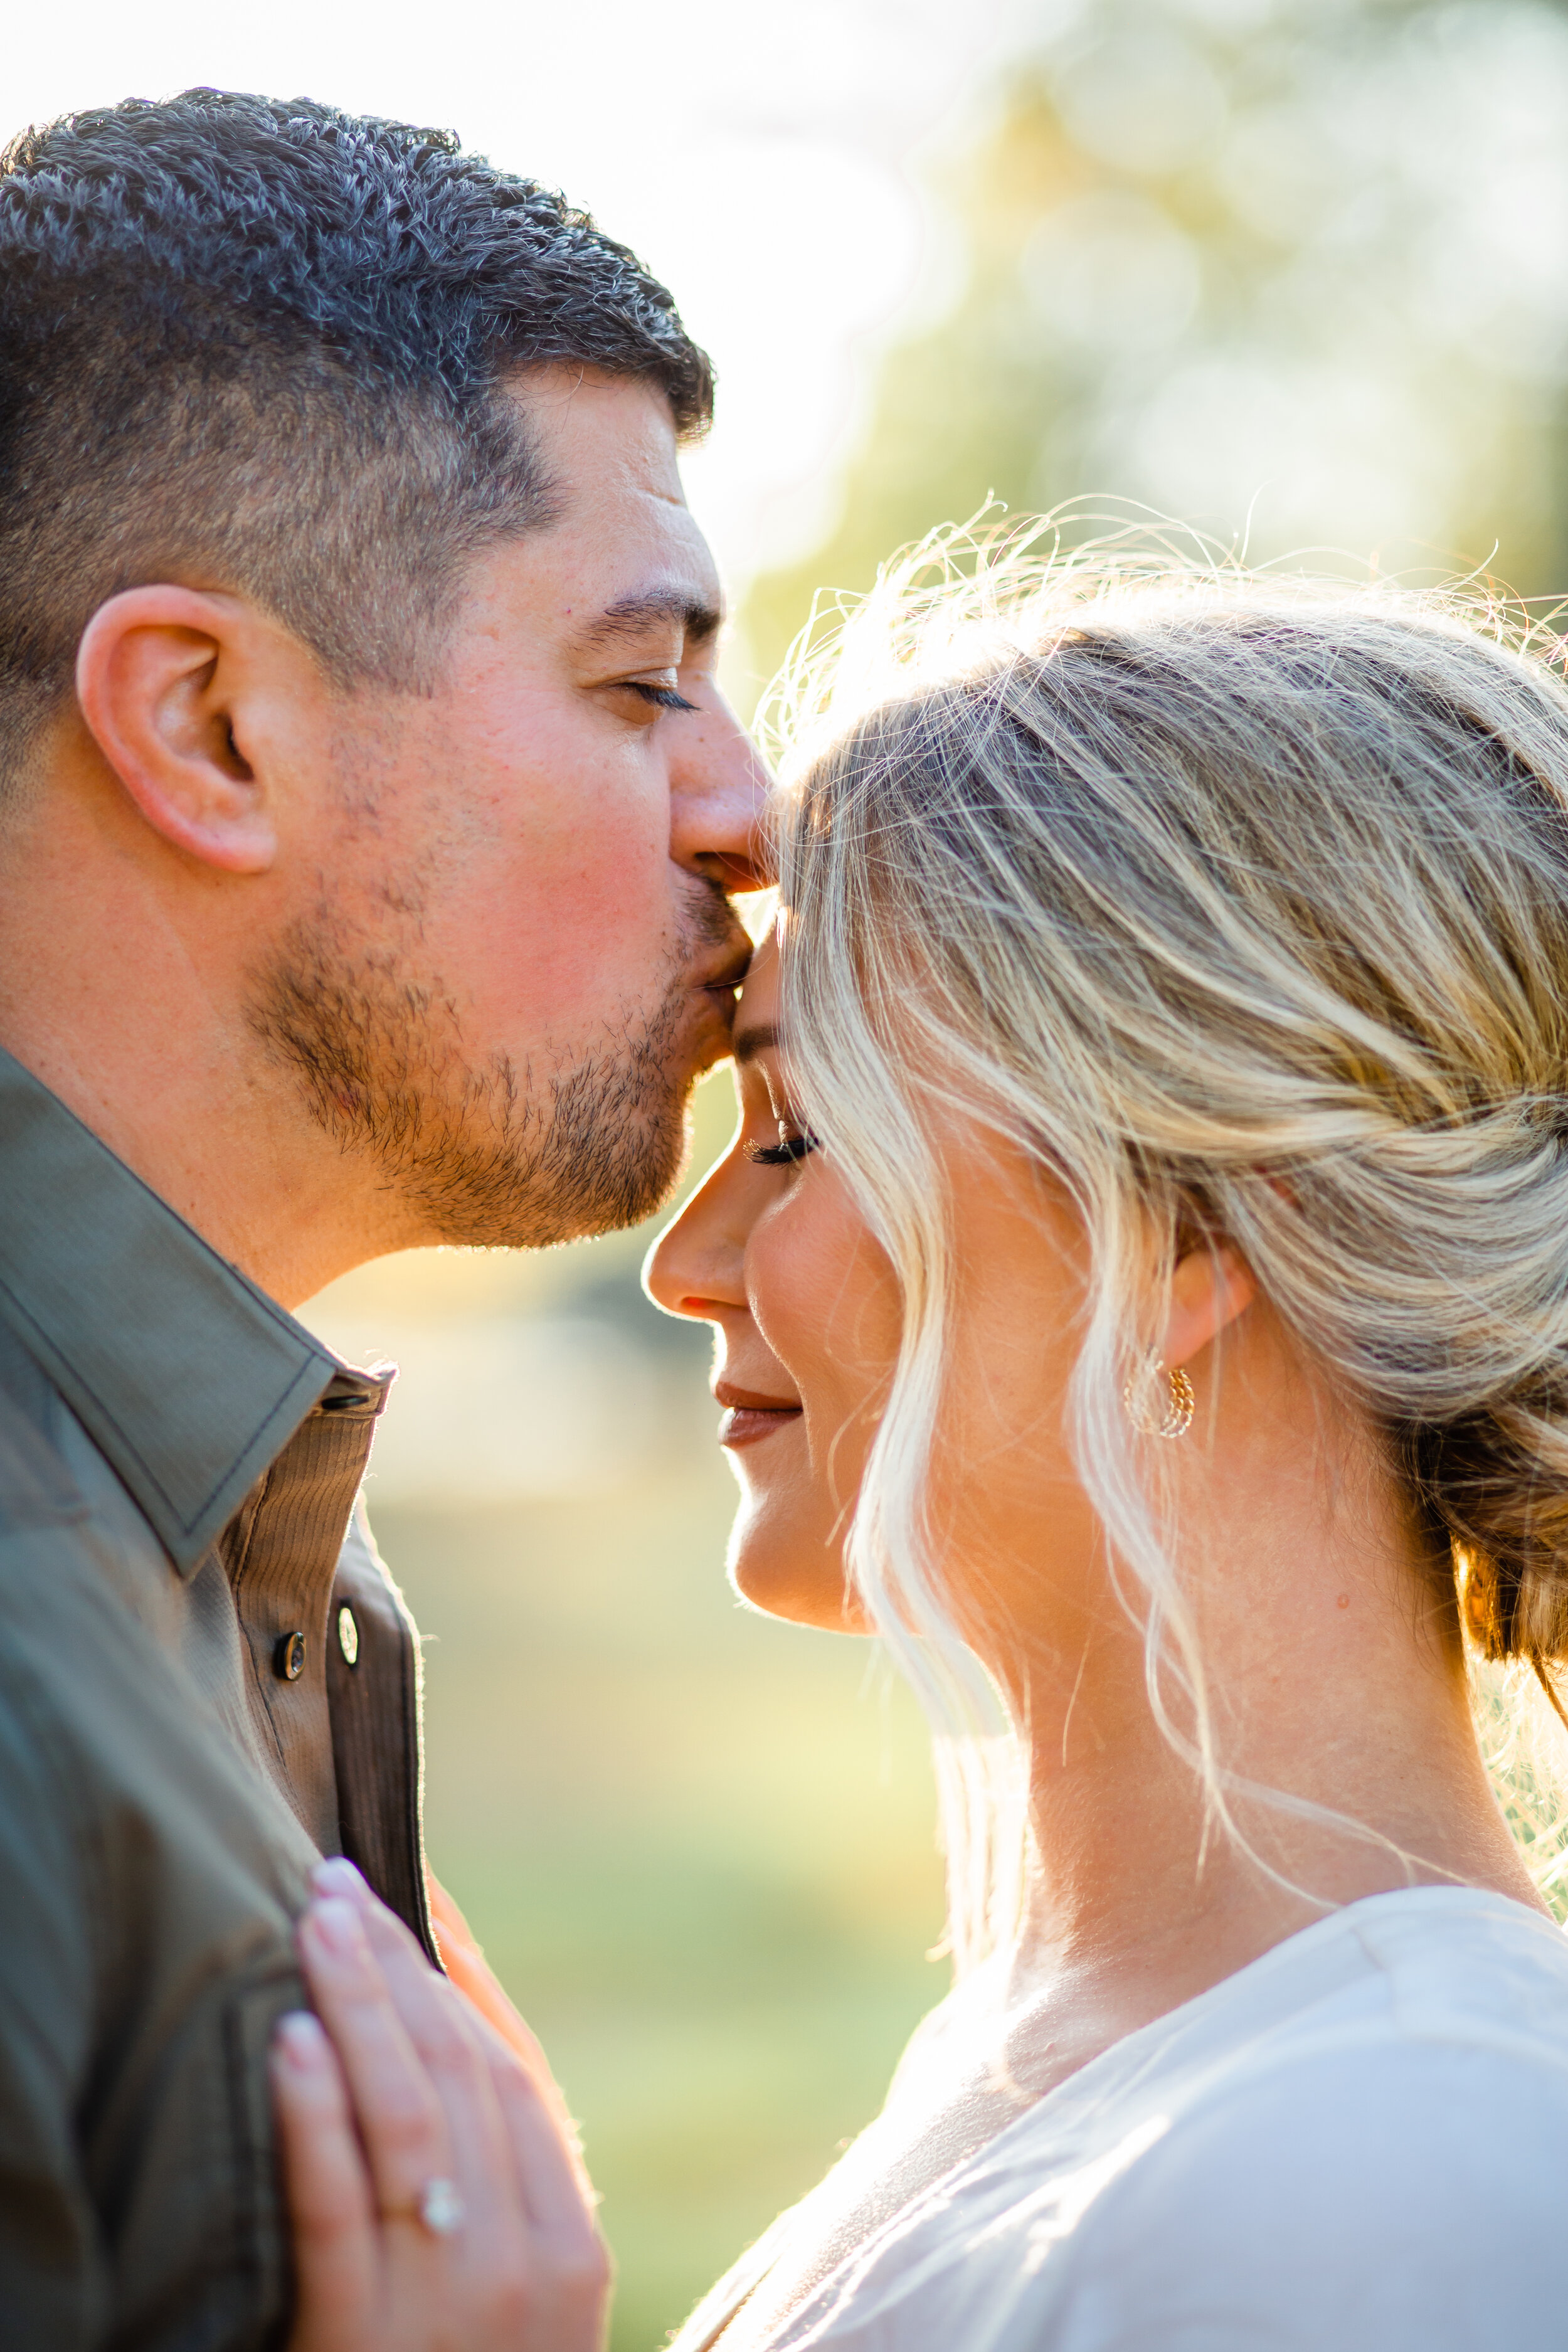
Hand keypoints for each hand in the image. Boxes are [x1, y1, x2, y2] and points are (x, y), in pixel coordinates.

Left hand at [271, 1861, 610, 2351]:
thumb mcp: (515, 2286)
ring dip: (356, 2007)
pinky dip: (314, 2119)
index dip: (456, 1968)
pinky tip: (289, 2044)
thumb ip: (497, 2174)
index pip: (509, 2067)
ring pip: (404, 2122)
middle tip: (334, 1882)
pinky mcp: (367, 2347)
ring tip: (309, 1923)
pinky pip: (338, 2215)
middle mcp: (528, 2264)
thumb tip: (450, 2005)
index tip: (404, 1884)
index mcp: (572, 2240)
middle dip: (395, 1966)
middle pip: (458, 2077)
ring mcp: (451, 2308)